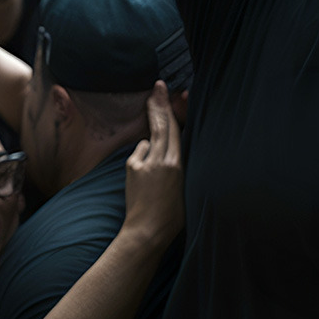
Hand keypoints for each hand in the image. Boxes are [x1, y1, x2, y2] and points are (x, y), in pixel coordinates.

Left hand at [123, 81, 184, 248]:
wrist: (147, 232)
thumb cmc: (172, 214)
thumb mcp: (187, 184)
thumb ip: (180, 162)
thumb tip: (172, 146)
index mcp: (178, 163)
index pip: (175, 128)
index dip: (171, 108)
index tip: (167, 92)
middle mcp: (162, 159)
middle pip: (161, 124)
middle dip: (159, 104)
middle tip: (158, 86)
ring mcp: (145, 163)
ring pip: (150, 139)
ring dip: (152, 140)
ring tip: (155, 158)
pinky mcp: (132, 168)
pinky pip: (138, 154)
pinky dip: (142, 157)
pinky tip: (144, 173)